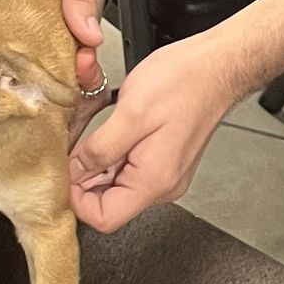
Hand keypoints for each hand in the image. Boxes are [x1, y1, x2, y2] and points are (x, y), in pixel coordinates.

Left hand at [68, 33, 238, 233]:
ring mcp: (165, 173)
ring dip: (99, 162)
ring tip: (97, 131)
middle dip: (85, 177)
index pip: (104, 218)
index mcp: (153, 181)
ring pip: (117, 184)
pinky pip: (130, 168)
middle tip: (75, 144)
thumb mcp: (131, 113)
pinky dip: (114, 153)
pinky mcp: (165, 160)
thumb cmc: (185, 82)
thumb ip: (98, 149)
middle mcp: (162, 185)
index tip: (64, 172)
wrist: (219, 65)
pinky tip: (113, 129)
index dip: (76, 199)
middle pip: (109, 202)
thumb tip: (73, 172)